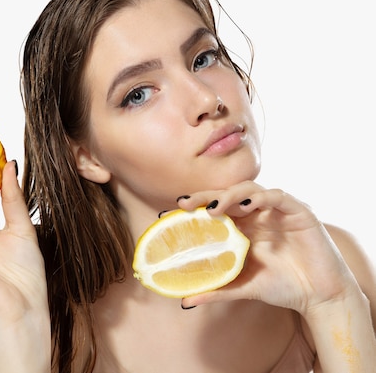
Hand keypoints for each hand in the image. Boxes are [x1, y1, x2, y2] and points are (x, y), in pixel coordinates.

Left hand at [176, 181, 358, 313]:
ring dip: (230, 195)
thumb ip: (217, 290)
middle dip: (205, 197)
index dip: (194, 207)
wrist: (319, 297)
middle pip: (226, 195)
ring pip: (249, 190)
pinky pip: (278, 196)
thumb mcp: (244, 287)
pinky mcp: (298, 211)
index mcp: (242, 227)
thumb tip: (186, 300)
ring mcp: (276, 211)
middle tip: (186, 204)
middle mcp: (257, 214)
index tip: (171, 213)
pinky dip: (263, 197)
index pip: (214, 209)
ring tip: (214, 208)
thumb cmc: (281, 287)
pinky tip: (249, 203)